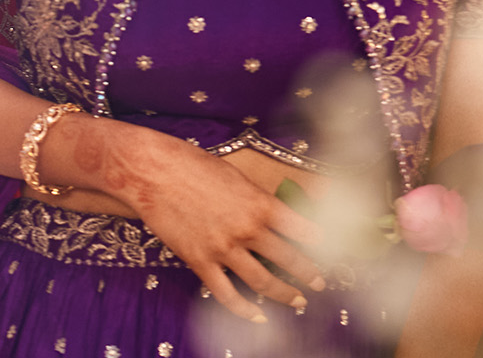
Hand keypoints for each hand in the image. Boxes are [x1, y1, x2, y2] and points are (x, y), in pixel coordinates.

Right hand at [100, 124, 329, 322]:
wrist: (149, 171)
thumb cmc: (191, 165)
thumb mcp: (236, 177)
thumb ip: (258, 200)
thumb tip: (276, 217)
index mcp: (261, 204)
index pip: (306, 231)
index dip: (325, 243)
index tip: (333, 251)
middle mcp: (248, 229)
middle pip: (291, 260)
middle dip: (310, 274)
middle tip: (319, 283)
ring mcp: (223, 248)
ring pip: (264, 282)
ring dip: (286, 295)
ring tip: (298, 301)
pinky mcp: (199, 261)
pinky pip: (227, 294)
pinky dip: (244, 310)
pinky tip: (257, 317)